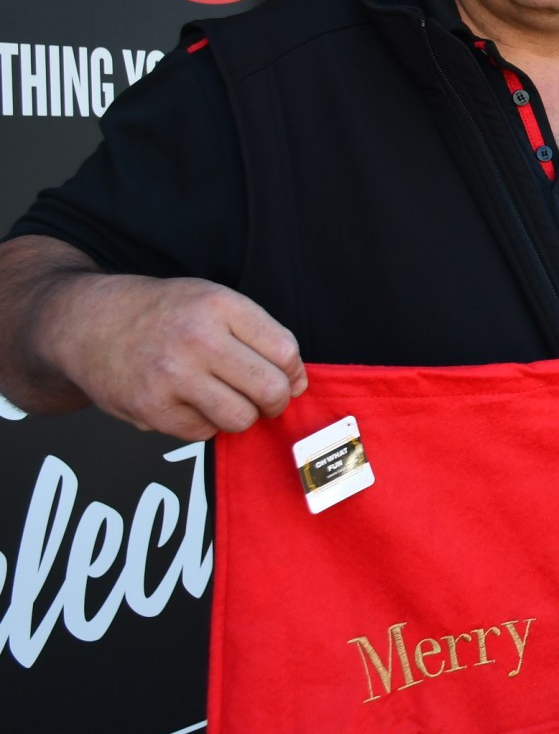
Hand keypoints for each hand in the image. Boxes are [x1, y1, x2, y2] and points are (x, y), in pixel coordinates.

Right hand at [39, 273, 304, 439]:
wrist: (87, 323)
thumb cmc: (162, 314)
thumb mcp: (212, 300)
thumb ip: (258, 334)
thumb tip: (297, 382)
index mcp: (220, 306)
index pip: (285, 351)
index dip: (293, 372)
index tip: (286, 378)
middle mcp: (197, 339)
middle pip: (270, 389)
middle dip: (276, 401)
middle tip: (265, 400)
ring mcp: (172, 375)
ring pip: (240, 418)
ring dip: (242, 416)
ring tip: (227, 401)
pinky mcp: (151, 408)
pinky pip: (203, 433)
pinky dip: (204, 425)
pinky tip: (190, 404)